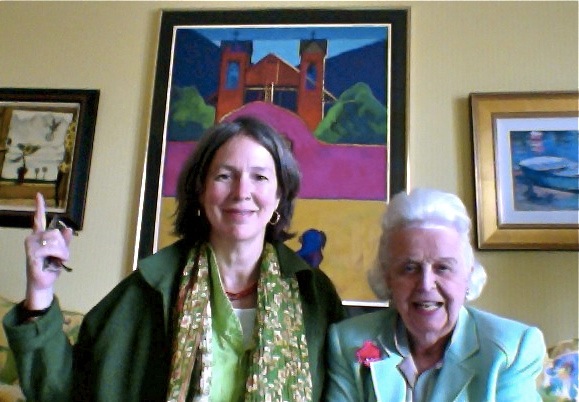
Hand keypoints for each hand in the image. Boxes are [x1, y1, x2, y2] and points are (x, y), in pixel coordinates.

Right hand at [24, 193, 73, 309]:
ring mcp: (31, 245)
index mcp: (39, 236)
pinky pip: (51, 248)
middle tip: (61, 257)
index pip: (39, 218)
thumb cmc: (50, 267)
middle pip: (56, 232)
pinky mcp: (32, 253)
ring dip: (62, 251)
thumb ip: (65, 241)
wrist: (44, 283)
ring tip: (57, 260)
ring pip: (55, 239)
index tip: (39, 195)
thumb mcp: (61, 253)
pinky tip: (52, 262)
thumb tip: (68, 228)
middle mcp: (33, 238)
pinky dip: (58, 255)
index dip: (39, 206)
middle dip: (63, 245)